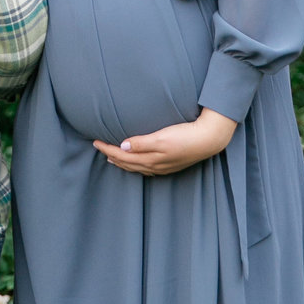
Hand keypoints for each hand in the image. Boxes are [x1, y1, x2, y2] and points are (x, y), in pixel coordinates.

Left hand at [93, 109, 237, 175]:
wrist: (208, 139)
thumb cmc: (185, 136)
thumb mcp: (161, 138)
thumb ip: (141, 143)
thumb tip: (122, 147)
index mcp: (150, 159)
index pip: (122, 156)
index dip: (107, 149)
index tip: (95, 142)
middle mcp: (154, 166)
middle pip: (127, 163)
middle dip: (111, 157)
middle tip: (99, 148)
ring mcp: (162, 166)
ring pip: (136, 166)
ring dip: (122, 162)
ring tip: (112, 158)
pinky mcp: (170, 163)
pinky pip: (146, 168)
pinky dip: (136, 164)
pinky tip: (136, 162)